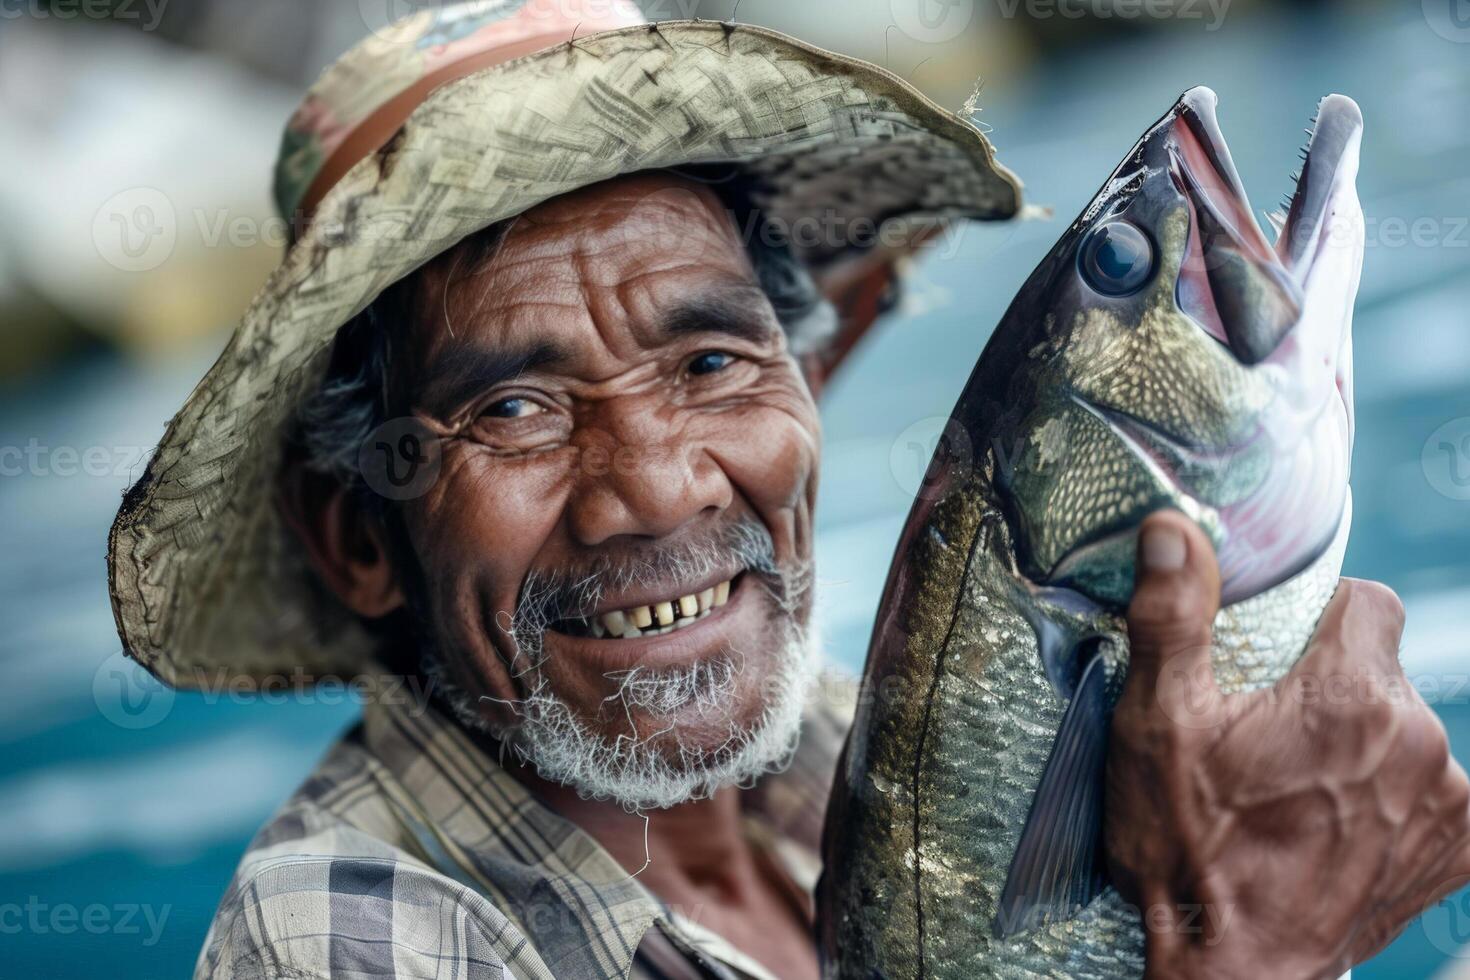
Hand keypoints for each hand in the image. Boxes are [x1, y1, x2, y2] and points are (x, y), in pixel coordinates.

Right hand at [1105, 510, 1469, 979]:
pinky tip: (1337, 824)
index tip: (1275, 655)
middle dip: (1329, 689)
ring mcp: (1450, 805)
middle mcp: (1424, 745)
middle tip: (1265, 736)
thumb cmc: (1192, 855)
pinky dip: (1393, 796)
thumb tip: (1174, 529)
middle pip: (1383, 672)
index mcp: (1354, 700)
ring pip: (1404, 731)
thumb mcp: (1158, 726)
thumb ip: (1173, 617)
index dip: (1318, 617)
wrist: (1235, 974)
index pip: (1369, 602)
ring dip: (1362, 746)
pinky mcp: (1459, 851)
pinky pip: (1433, 789)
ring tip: (1296, 790)